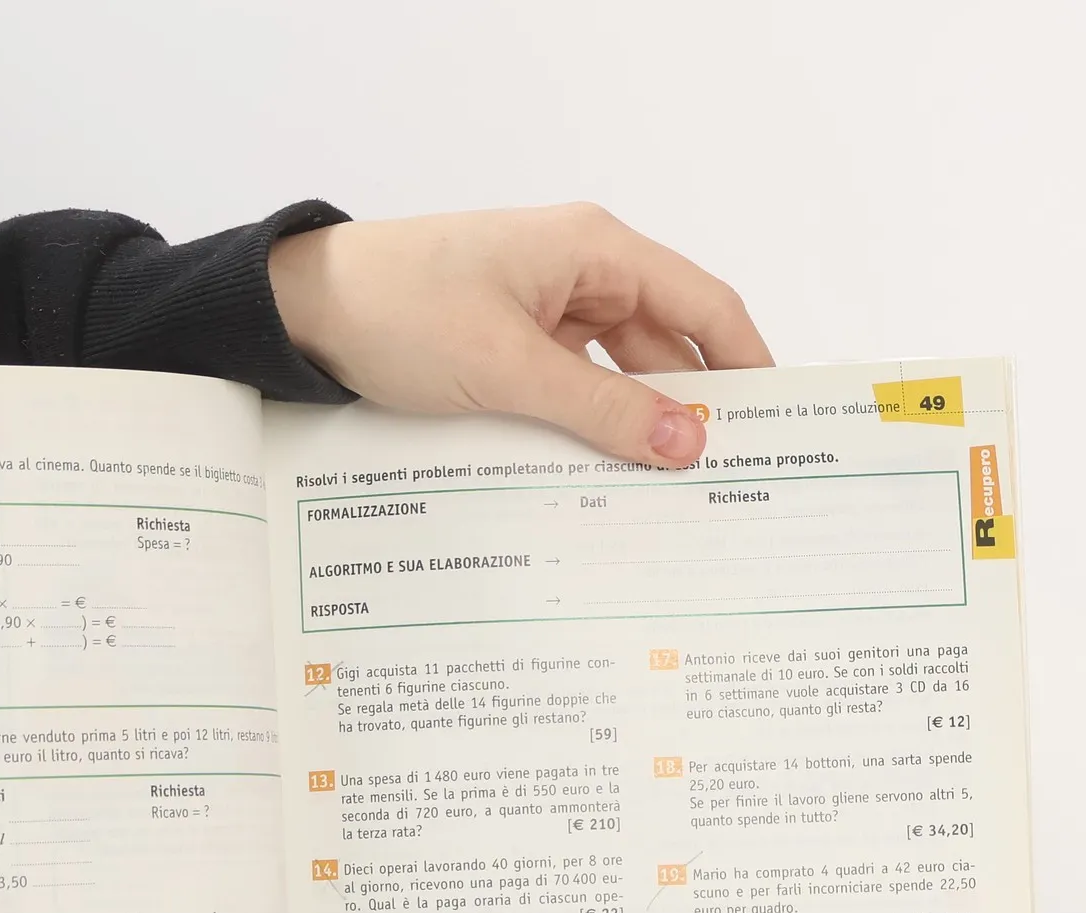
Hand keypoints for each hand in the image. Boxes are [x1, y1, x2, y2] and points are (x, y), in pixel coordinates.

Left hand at [268, 204, 771, 466]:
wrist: (306, 311)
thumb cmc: (401, 310)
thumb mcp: (509, 370)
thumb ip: (601, 410)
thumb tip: (687, 443)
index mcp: (595, 249)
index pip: (704, 304)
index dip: (747, 363)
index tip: (778, 425)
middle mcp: (579, 270)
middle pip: (664, 342)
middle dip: (692, 406)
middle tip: (724, 480)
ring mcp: (544, 307)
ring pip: (616, 371)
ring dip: (633, 423)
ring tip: (664, 491)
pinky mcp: (510, 342)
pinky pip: (571, 385)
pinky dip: (586, 425)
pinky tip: (598, 474)